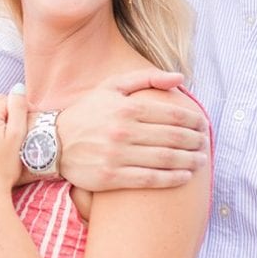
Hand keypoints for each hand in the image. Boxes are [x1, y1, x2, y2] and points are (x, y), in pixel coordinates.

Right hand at [57, 70, 207, 191]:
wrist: (51, 143)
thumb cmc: (85, 113)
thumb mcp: (110, 87)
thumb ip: (146, 78)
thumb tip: (180, 78)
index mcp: (125, 107)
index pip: (171, 114)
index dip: (193, 120)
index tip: (203, 124)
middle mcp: (122, 131)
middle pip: (172, 138)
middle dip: (195, 140)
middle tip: (205, 143)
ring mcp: (116, 156)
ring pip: (164, 159)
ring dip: (189, 160)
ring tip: (201, 160)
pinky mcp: (111, 177)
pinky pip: (149, 179)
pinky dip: (171, 179)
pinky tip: (185, 177)